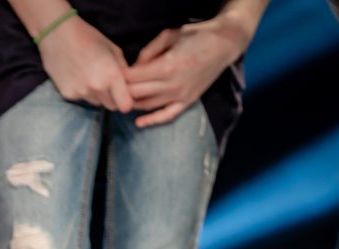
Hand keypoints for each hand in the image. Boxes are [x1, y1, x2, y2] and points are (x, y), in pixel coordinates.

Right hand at [38, 15, 131, 111]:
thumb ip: (123, 69)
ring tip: (90, 77)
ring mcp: (80, 93)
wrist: (58, 35)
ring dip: (97, 95)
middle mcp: (97, 88)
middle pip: (111, 106)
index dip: (126, 102)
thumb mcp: (113, 49)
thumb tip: (128, 84)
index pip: (125, 105)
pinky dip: (82, 91)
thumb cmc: (88, 37)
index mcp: (112, 75)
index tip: (125, 96)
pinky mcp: (67, 94)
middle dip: (113, 98)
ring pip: (96, 102)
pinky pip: (81, 98)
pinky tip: (77, 77)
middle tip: (108, 84)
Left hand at [126, 18, 247, 126]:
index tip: (113, 73)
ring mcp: (181, 95)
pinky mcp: (188, 101)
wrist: (225, 44)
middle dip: (121, 91)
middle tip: (114, 87)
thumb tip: (133, 67)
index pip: (132, 78)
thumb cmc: (196, 36)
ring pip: (147, 105)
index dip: (119, 77)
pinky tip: (138, 122)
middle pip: (136, 93)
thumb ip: (148, 51)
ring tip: (121, 99)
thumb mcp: (169, 36)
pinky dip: (152, 121)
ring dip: (132, 103)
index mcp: (167, 66)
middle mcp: (173, 84)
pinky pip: (167, 115)